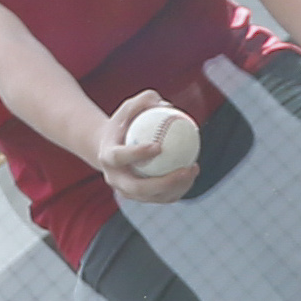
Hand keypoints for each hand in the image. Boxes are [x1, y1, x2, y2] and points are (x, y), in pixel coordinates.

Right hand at [92, 88, 198, 203]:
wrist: (111, 149)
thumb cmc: (124, 124)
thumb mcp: (129, 108)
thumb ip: (143, 102)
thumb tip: (167, 104)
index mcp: (107, 158)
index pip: (120, 158)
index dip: (137, 154)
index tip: (158, 146)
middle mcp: (115, 180)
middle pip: (138, 188)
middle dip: (163, 183)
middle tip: (185, 169)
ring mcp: (128, 193)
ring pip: (154, 196)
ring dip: (177, 186)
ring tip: (193, 169)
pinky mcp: (141, 198)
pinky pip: (162, 197)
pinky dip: (178, 187)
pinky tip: (192, 172)